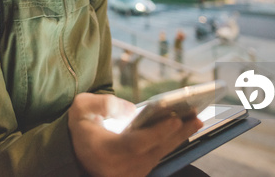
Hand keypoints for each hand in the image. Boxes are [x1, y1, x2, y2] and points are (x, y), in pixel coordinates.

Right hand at [68, 93, 202, 176]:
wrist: (78, 152)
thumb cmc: (82, 125)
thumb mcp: (82, 107)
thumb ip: (103, 104)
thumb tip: (132, 110)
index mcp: (104, 151)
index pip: (136, 144)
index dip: (156, 132)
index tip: (175, 118)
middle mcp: (119, 167)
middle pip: (154, 150)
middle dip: (177, 133)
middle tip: (196, 117)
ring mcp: (129, 173)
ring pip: (159, 155)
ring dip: (178, 138)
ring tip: (195, 120)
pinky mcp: (137, 173)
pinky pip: (157, 157)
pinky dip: (170, 143)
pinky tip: (183, 129)